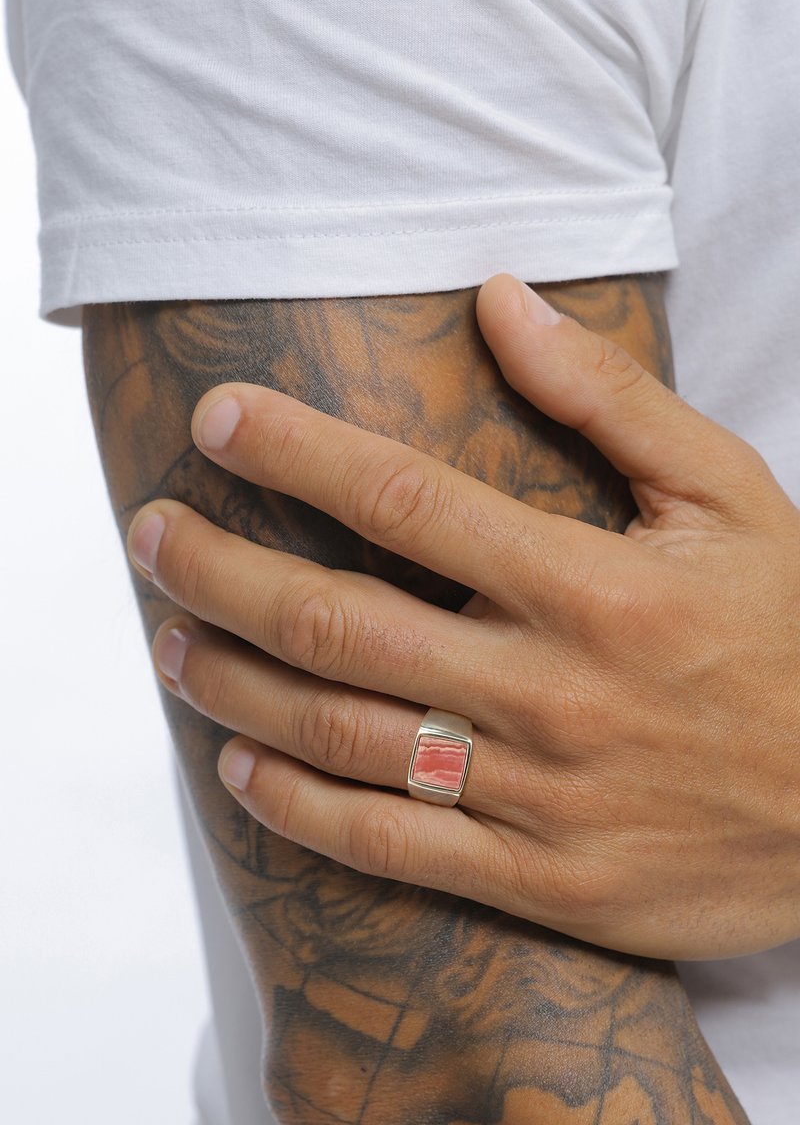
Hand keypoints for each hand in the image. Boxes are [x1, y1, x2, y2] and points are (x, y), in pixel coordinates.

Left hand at [127, 273, 799, 960]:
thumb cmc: (791, 635)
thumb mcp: (727, 495)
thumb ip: (609, 399)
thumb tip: (502, 301)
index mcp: (592, 583)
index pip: (405, 499)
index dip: (294, 452)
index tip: (216, 419)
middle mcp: (550, 687)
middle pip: (341, 621)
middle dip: (222, 572)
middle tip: (151, 536)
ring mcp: (539, 794)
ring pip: (345, 736)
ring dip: (237, 686)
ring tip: (169, 644)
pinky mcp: (542, 881)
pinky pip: (391, 849)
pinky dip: (301, 808)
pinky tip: (242, 767)